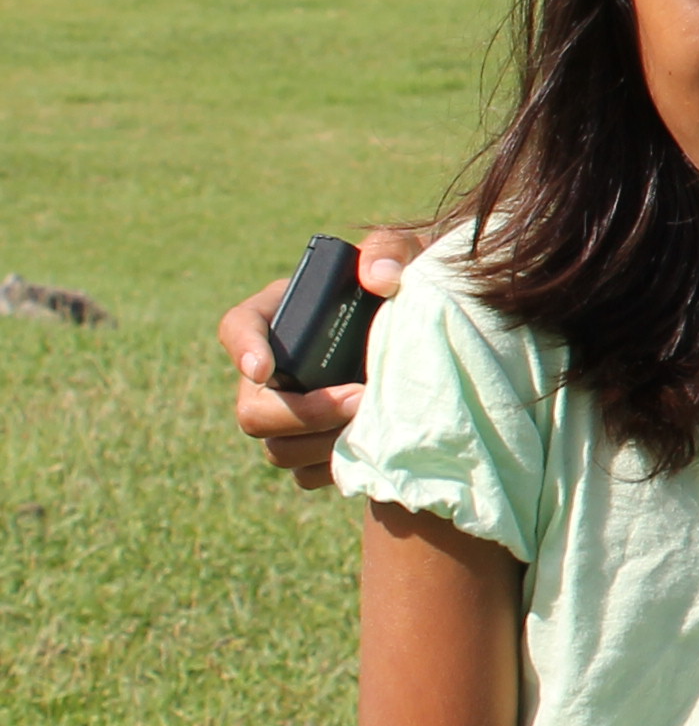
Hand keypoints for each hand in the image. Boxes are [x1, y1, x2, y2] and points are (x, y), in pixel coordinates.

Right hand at [221, 226, 418, 484]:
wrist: (434, 333)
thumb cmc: (408, 283)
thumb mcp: (403, 253)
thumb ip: (389, 251)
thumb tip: (380, 278)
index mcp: (278, 315)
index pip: (237, 328)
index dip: (243, 350)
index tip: (264, 368)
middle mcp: (274, 369)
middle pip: (253, 411)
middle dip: (304, 413)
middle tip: (361, 399)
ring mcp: (291, 412)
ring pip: (278, 449)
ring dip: (323, 444)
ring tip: (377, 424)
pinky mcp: (315, 445)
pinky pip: (306, 474)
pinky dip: (338, 468)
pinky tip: (378, 449)